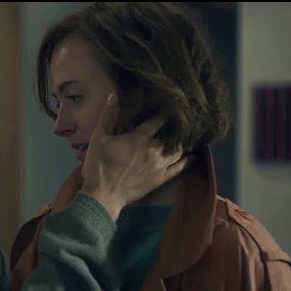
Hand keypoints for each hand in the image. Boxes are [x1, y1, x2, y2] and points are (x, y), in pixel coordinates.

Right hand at [81, 93, 190, 220]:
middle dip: (177, 127)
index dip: (164, 112)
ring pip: (179, 151)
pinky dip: (187, 161)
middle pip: (172, 135)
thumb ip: (108, 117)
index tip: (170, 105)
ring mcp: (160, 166)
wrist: (103, 195)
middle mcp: (154, 150)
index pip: (158, 120)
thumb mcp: (98, 138)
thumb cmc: (99, 165)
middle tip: (181, 121)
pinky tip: (192, 156)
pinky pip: (180, 168)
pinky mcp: (161, 179)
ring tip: (186, 136)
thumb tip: (115, 95)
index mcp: (139, 138)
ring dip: (183, 142)